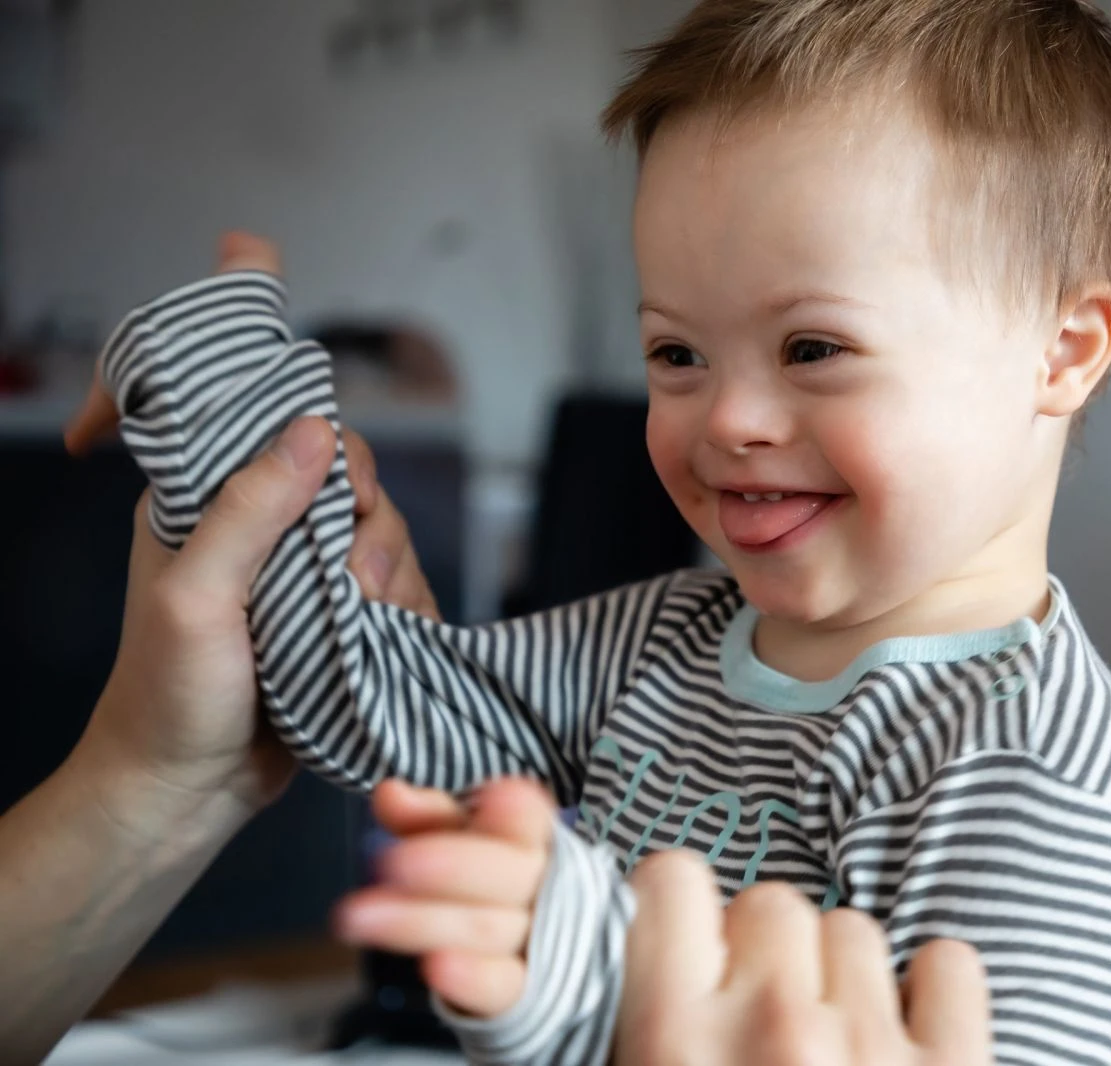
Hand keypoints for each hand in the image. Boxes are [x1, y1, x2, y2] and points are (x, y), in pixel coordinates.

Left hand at [69, 231, 437, 818]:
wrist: (188, 795)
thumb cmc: (167, 695)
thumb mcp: (196, 599)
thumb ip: (250, 511)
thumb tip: (315, 428)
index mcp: (204, 497)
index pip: (232, 394)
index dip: (243, 329)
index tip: (248, 253)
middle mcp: (260, 519)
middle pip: (340, 458)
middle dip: (358, 506)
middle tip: (345, 570)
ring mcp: (305, 566)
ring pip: (381, 522)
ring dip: (386, 570)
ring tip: (357, 624)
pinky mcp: (346, 612)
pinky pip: (404, 581)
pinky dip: (406, 606)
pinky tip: (384, 639)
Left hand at [334, 778, 553, 1017]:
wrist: (526, 953)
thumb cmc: (483, 882)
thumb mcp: (455, 840)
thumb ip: (427, 817)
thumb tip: (390, 793)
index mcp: (531, 839)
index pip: (528, 819)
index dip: (514, 812)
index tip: (493, 800)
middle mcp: (542, 887)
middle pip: (506, 873)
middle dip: (450, 867)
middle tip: (390, 863)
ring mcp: (536, 942)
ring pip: (488, 929)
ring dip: (423, 922)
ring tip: (358, 917)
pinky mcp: (522, 991)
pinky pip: (502, 986)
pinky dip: (472, 978)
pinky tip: (434, 967)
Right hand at [618, 853, 993, 1065]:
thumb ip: (640, 1019)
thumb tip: (624, 956)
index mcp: (674, 1039)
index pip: (673, 882)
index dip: (675, 908)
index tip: (683, 943)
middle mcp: (775, 1026)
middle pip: (771, 902)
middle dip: (764, 951)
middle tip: (758, 1021)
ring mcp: (871, 1049)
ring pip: (854, 928)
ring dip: (840, 975)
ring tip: (829, 1045)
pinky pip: (949, 966)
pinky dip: (934, 991)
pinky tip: (909, 1035)